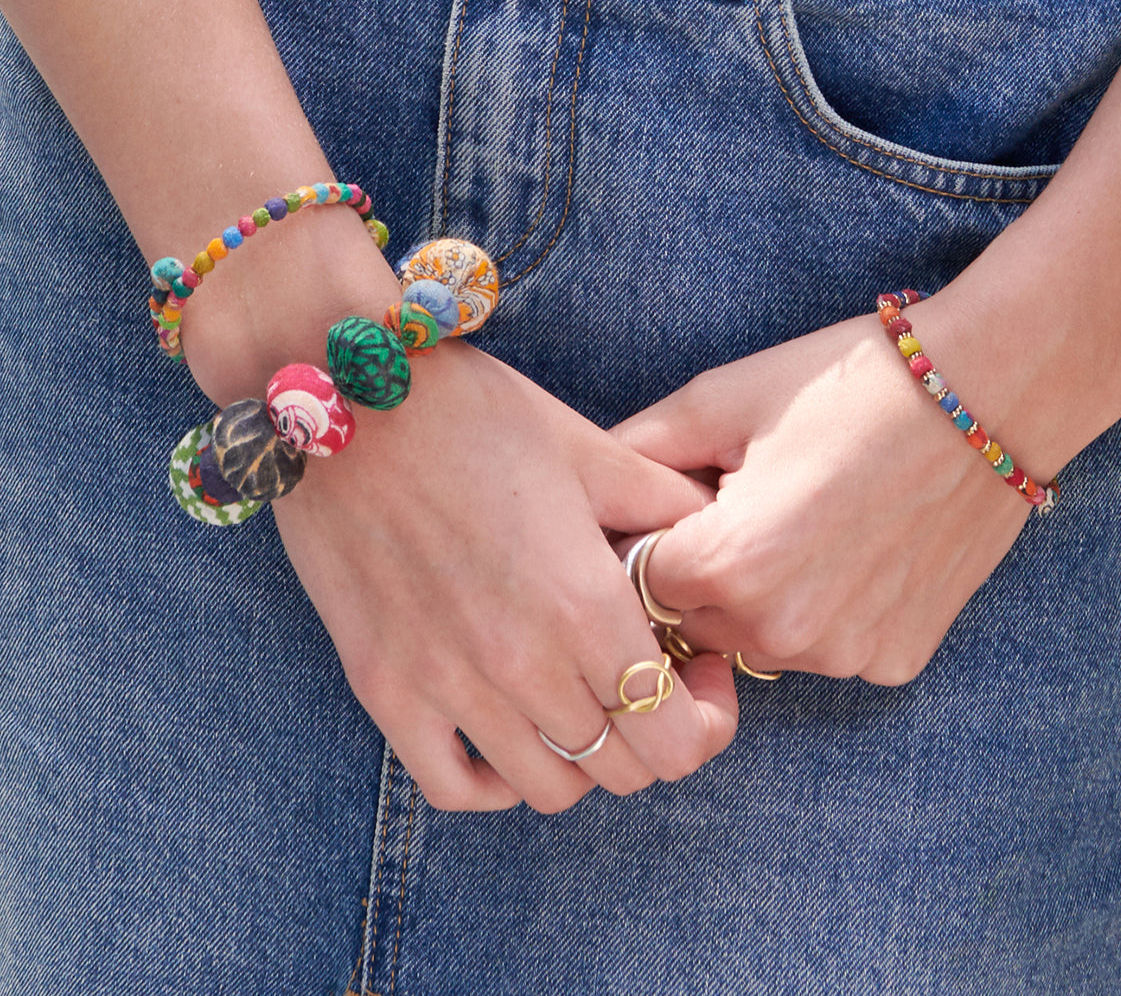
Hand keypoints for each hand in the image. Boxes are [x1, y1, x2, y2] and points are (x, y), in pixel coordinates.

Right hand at [271, 341, 738, 811]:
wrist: (343, 398)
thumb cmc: (470, 412)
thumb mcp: (585, 448)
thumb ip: (662, 502)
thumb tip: (711, 530)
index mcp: (583, 601)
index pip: (677, 737)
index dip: (707, 716)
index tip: (697, 667)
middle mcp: (519, 662)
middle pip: (622, 769)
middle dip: (653, 732)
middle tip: (644, 673)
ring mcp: (444, 684)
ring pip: (548, 788)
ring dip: (582, 754)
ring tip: (577, 693)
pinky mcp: (381, 686)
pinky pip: (450, 786)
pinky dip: (493, 778)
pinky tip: (507, 727)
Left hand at [611, 302, 1049, 684]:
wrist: (991, 392)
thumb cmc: (846, 385)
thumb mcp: (720, 400)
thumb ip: (632, 453)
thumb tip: (577, 490)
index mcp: (725, 566)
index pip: (633, 583)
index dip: (644, 540)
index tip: (669, 506)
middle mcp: (780, 631)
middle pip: (690, 621)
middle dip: (695, 574)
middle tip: (740, 506)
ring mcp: (844, 655)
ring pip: (756, 643)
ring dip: (756, 600)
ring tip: (802, 522)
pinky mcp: (895, 661)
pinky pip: (824, 649)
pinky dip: (822, 614)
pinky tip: (853, 549)